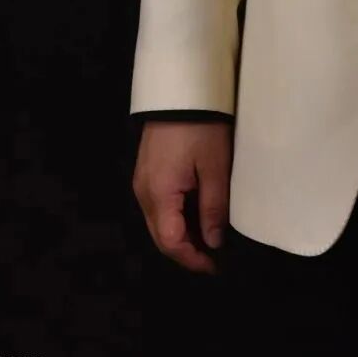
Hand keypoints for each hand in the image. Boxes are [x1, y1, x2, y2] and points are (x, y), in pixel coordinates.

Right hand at [132, 120, 231, 274]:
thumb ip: (213, 207)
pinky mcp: (147, 169)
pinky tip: (195, 212)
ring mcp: (142, 180)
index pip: (171, 242)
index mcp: (158, 195)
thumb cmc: (201, 127)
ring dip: (181, 233)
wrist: (181, 89)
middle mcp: (143, 192)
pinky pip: (158, 204)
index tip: (215, 266)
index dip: (192, 259)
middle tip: (214, 257)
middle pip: (160, 235)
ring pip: (158, 221)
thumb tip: (213, 242)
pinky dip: (176, 215)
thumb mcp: (215, 167)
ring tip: (209, 236)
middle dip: (186, 250)